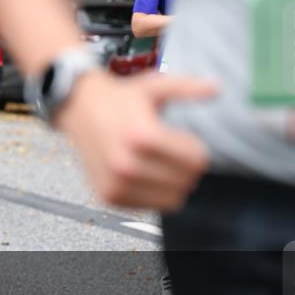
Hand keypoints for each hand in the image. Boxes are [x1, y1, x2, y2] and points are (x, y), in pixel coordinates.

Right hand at [56, 71, 216, 212]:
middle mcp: (127, 163)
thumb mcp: (152, 88)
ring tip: (158, 164)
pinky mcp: (109, 195)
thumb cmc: (117, 98)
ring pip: (172, 199)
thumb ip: (186, 88)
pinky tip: (142, 174)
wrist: (77, 107)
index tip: (182, 140)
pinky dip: (153, 194)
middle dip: (185, 167)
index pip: (196, 160)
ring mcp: (117, 183)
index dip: (195, 149)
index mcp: (143, 136)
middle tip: (171, 153)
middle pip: (186, 180)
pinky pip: (150, 207)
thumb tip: (216, 87)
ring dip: (172, 183)